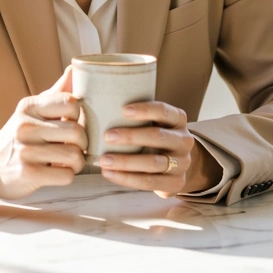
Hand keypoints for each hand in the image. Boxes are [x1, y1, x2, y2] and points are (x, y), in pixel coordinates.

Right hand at [0, 66, 86, 200]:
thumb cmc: (20, 136)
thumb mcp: (33, 111)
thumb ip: (57, 92)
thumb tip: (76, 67)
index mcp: (30, 106)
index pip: (71, 103)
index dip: (80, 115)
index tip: (73, 123)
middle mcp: (25, 126)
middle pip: (76, 131)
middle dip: (83, 142)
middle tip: (77, 146)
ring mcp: (26, 151)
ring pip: (74, 155)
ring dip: (78, 161)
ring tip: (70, 160)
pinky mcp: (28, 174)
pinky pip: (66, 175)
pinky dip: (68, 175)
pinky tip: (60, 171)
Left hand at [98, 100, 221, 198]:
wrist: (178, 164)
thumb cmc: (154, 135)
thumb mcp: (154, 121)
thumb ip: (133, 111)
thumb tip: (87, 89)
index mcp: (178, 119)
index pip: (163, 111)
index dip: (145, 110)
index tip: (123, 110)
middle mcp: (184, 140)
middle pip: (158, 137)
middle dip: (131, 136)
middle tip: (108, 136)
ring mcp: (182, 163)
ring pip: (154, 163)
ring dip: (126, 162)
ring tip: (104, 160)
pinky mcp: (176, 183)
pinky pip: (149, 182)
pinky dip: (127, 178)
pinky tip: (109, 173)